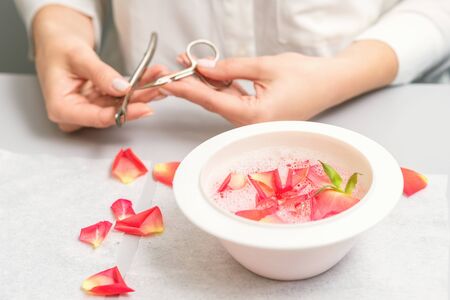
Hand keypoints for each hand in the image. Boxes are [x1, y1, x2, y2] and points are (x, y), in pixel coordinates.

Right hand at [33, 5, 164, 131]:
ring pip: (121, 105)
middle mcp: (76, 114)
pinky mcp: (99, 102)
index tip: (144, 108)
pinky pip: (121, 96)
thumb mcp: (78, 56)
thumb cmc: (57, 48)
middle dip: (138, 100)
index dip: (123, 114)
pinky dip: (136, 87)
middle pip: (113, 112)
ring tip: (159, 80)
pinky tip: (151, 78)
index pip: (97, 118)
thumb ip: (100, 74)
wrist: (56, 42)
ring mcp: (89, 109)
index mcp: (62, 108)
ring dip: (142, 92)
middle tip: (158, 88)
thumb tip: (122, 88)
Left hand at [159, 40, 397, 125]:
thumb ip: (231, 69)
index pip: (212, 101)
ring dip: (205, 83)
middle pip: (213, 103)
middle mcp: (251, 124)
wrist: (331, 84)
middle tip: (173, 68)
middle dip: (192, 84)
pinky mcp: (256, 115)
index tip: (168, 81)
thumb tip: (204, 68)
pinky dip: (220, 87)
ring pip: (221, 101)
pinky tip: (208, 73)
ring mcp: (253, 122)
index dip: (187, 89)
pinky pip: (232, 100)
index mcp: (254, 116)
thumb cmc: (306, 76)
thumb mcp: (265, 66)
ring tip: (187, 64)